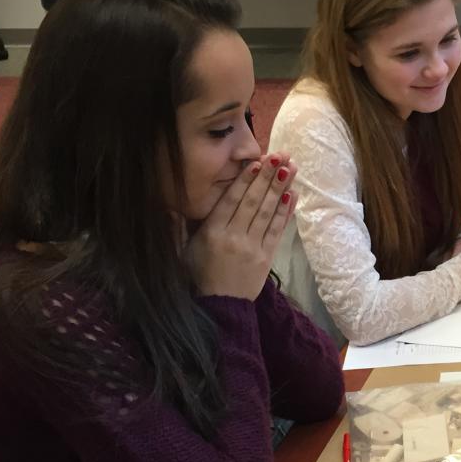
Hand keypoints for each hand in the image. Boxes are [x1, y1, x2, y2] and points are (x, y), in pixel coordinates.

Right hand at [186, 155, 295, 299]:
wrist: (220, 306)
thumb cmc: (199, 275)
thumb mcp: (181, 251)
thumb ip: (177, 227)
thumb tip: (168, 206)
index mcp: (212, 232)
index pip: (231, 200)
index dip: (244, 180)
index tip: (256, 162)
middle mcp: (234, 236)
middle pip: (253, 201)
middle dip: (267, 176)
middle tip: (280, 155)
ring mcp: (253, 247)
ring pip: (268, 212)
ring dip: (281, 187)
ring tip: (290, 167)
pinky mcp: (266, 257)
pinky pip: (277, 230)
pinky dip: (285, 211)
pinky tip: (292, 194)